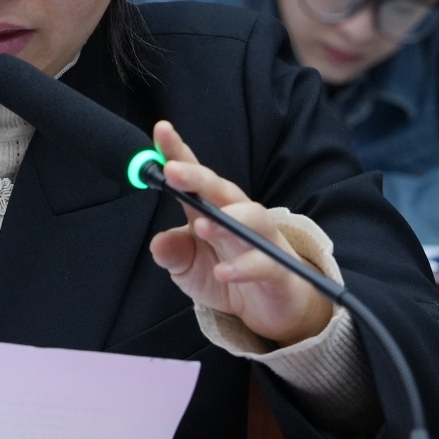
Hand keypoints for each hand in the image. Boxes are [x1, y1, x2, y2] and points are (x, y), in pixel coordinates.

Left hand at [142, 121, 338, 344]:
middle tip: (173, 171)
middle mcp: (240, 218)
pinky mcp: (279, 270)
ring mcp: (263, 241)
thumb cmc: (229, 275)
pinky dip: (245, 267)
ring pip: (253, 218)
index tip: (161, 130)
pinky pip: (265, 264)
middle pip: (223, 190)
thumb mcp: (188, 268)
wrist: (271, 307)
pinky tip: (224, 272)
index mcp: (213, 211)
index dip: (179, 153)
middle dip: (198, 177)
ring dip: (228, 219)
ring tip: (202, 225)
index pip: (196, 179)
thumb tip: (159, 243)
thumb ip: (174, 253)